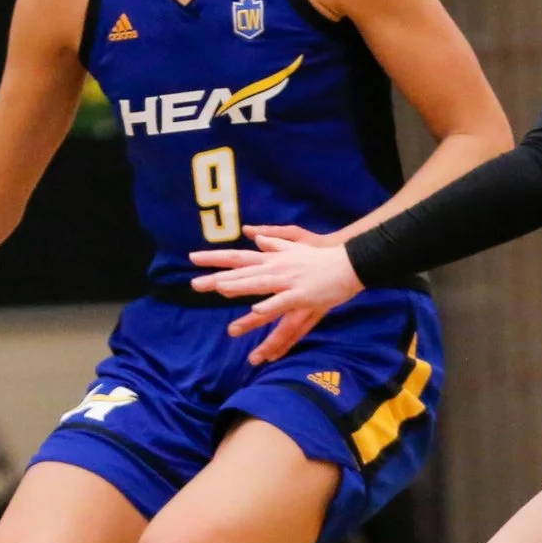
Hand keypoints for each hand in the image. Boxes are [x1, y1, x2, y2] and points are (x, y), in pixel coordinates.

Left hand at [188, 225, 364, 363]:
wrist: (349, 262)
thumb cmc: (320, 255)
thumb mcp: (294, 243)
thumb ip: (272, 239)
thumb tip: (253, 233)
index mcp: (272, 259)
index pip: (237, 257)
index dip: (215, 258)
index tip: (192, 257)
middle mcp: (276, 268)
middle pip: (242, 273)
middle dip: (218, 278)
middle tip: (194, 284)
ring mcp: (288, 281)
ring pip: (259, 285)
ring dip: (239, 287)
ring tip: (219, 290)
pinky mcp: (302, 295)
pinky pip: (283, 301)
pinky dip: (270, 304)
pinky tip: (257, 308)